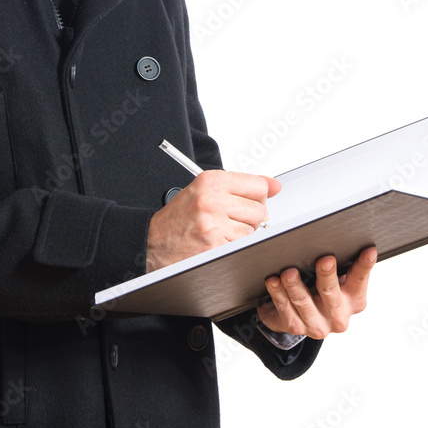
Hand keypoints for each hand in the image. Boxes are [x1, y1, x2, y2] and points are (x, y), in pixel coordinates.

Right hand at [146, 170, 280, 271]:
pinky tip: (217, 242)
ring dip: (241, 234)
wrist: (153, 242)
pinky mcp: (215, 245)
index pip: (258, 185)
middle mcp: (212, 199)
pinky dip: (233, 246)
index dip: (259, 196)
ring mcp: (214, 223)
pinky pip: (242, 245)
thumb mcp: (204, 190)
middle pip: (259, 209)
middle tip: (230, 220)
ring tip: (221, 231)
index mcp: (210, 181)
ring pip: (253, 229)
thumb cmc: (178, 218)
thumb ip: (240, 185)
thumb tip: (274, 185)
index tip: (253, 201)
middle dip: (250, 217)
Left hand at [256, 246, 376, 339]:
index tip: (368, 250)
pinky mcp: (295, 326)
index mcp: (353, 300)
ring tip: (288, 272)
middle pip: (331, 293)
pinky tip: (273, 281)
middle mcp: (337, 315)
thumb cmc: (322, 291)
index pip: (359, 280)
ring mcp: (316, 324)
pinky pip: (284, 308)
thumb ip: (342, 265)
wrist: (302, 318)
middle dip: (327, 276)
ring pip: (303, 302)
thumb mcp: (337, 281)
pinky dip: (278, 293)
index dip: (364, 265)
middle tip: (324, 260)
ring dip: (295, 286)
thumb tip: (336, 236)